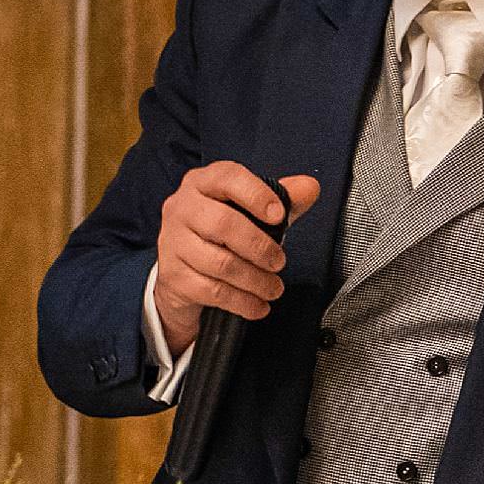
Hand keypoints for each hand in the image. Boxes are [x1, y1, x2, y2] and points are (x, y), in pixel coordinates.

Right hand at [152, 163, 318, 355]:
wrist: (180, 271)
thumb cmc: (220, 232)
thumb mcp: (251, 210)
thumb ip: (283, 199)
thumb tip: (310, 188)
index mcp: (202, 183)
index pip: (227, 177)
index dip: (256, 195)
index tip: (280, 216)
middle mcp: (181, 208)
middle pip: (223, 224)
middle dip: (260, 247)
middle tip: (280, 262)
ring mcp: (173, 243)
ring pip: (220, 263)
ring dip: (255, 280)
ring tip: (274, 288)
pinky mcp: (173, 277)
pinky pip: (213, 291)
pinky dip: (242, 302)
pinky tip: (259, 306)